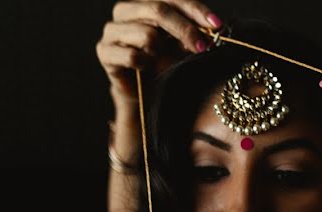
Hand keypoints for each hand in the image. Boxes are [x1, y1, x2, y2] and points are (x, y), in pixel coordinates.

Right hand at [96, 0, 223, 104]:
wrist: (140, 92)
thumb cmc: (162, 64)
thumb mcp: (181, 45)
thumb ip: (192, 33)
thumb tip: (214, 28)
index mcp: (144, 2)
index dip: (196, 9)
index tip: (217, 25)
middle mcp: (125, 10)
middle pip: (158, 9)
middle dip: (185, 29)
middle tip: (203, 47)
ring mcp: (112, 30)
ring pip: (146, 33)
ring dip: (164, 52)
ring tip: (167, 62)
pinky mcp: (104, 52)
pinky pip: (132, 56)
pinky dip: (146, 64)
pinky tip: (148, 69)